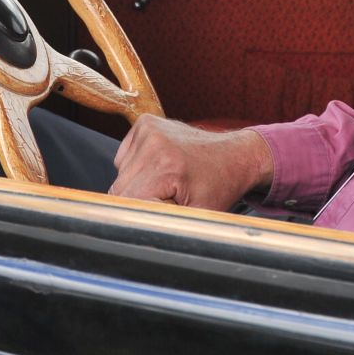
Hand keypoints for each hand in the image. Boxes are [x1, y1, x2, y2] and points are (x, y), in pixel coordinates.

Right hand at [108, 115, 272, 211]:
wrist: (234, 156)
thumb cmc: (220, 187)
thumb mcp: (197, 216)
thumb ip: (162, 223)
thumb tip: (134, 231)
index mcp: (166, 167)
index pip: (126, 201)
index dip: (140, 213)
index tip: (161, 211)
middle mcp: (153, 142)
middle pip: (119, 188)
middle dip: (138, 200)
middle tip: (167, 198)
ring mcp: (148, 129)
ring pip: (121, 174)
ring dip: (137, 184)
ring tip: (167, 181)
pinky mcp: (145, 123)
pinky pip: (125, 157)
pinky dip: (138, 168)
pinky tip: (161, 167)